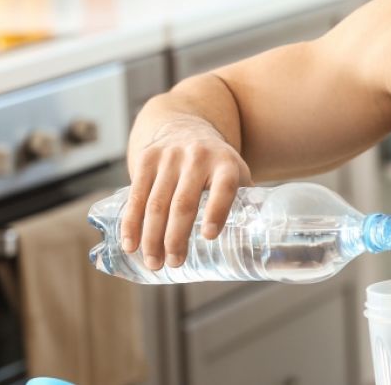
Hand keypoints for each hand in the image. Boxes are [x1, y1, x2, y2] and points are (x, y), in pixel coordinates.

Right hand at [120, 117, 251, 269]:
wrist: (185, 127)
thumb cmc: (216, 164)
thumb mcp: (236, 173)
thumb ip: (246, 201)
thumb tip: (259, 239)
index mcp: (225, 164)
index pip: (224, 187)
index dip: (217, 211)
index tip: (208, 236)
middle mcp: (198, 157)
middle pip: (184, 203)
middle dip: (176, 237)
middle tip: (174, 263)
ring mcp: (170, 156)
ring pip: (157, 203)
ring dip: (152, 237)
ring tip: (154, 262)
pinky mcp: (146, 159)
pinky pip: (136, 195)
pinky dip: (132, 223)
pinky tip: (131, 244)